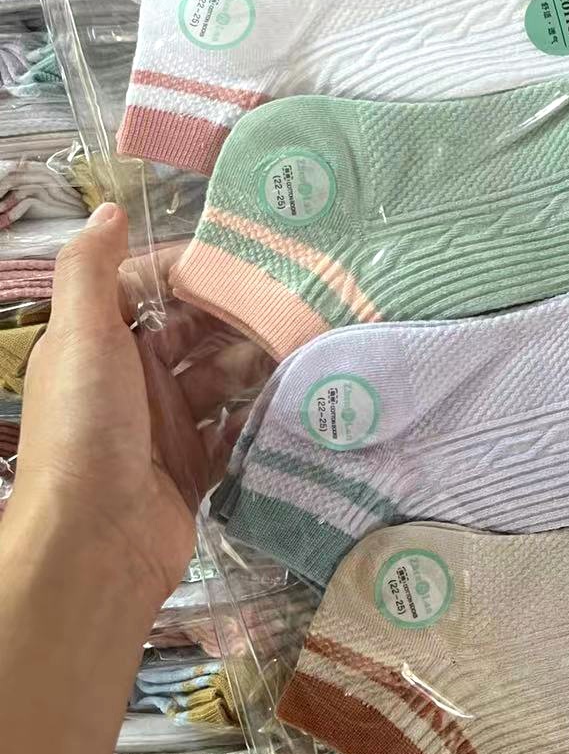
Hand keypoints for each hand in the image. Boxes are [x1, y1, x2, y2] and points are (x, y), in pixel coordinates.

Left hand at [12, 203, 270, 611]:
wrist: (95, 545)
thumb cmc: (87, 430)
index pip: (150, 291)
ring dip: (255, 365)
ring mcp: (164, 426)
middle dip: (237, 318)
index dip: (193, 272)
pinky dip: (260, 415)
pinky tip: (295, 397)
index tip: (248, 256)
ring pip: (220, 380)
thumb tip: (109, 209)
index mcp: (99, 345)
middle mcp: (131, 381)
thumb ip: (91, 270)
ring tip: (302, 347)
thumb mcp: (82, 336)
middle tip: (294, 301)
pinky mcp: (195, 467)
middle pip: (193, 334)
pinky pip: (235, 430)